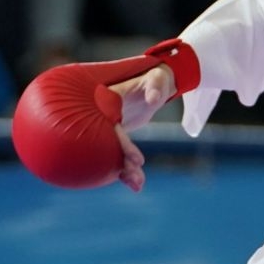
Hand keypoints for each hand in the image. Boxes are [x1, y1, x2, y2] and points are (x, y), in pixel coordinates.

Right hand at [10, 42, 199, 190]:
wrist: (155, 86)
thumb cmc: (155, 79)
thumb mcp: (156, 79)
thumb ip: (154, 87)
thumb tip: (153, 99)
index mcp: (110, 102)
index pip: (112, 125)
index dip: (123, 144)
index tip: (138, 159)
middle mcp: (106, 117)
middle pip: (110, 143)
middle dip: (122, 162)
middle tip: (137, 175)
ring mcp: (111, 128)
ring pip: (113, 153)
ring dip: (125, 170)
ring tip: (138, 184)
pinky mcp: (118, 137)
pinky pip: (120, 155)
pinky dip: (128, 169)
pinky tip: (137, 184)